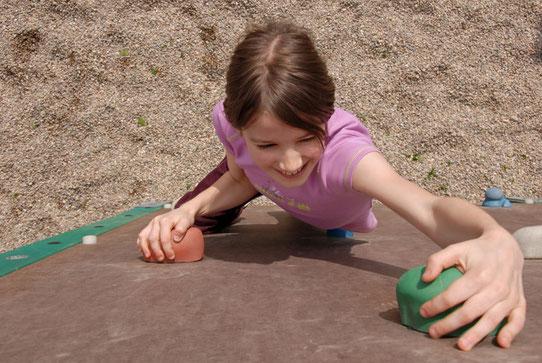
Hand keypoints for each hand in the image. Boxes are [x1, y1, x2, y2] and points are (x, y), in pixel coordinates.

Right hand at [136, 207, 194, 261]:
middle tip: (161, 259)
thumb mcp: (187, 221)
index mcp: (165, 221)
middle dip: (156, 250)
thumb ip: (182, 228)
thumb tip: (176, 239)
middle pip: (153, 238)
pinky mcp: (149, 226)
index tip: (171, 256)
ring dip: (144, 248)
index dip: (167, 248)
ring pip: (143, 236)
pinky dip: (140, 243)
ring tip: (148, 257)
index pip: (164, 237)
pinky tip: (143, 251)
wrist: (181, 211)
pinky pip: (141, 235)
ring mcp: (151, 223)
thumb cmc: (185, 218)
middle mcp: (156, 221)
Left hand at [419, 228, 525, 350]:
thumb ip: (437, 260)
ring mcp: (509, 296)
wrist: (505, 247)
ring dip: (475, 334)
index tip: (423, 312)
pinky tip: (501, 343)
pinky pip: (517, 320)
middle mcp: (496, 287)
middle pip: (469, 311)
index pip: (453, 295)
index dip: (436, 305)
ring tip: (460, 345)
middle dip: (449, 324)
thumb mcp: (455, 249)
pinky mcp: (519, 303)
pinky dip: (510, 332)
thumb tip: (425, 278)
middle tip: (433, 332)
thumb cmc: (475, 251)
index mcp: (479, 274)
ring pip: (490, 320)